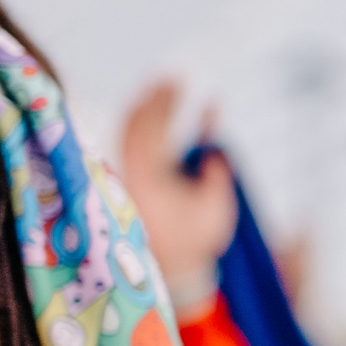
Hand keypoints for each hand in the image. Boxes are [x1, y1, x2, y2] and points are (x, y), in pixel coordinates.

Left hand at [117, 80, 236, 297]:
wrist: (171, 269)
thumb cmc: (195, 242)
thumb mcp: (215, 211)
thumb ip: (215, 178)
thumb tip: (213, 148)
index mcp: (148, 183)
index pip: (150, 133)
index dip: (162, 106)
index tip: (175, 84)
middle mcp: (132, 177)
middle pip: (137, 128)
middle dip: (155, 101)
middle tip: (172, 77)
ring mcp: (129, 177)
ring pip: (130, 134)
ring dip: (147, 107)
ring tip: (165, 84)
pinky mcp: (132, 178)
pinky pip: (133, 143)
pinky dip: (145, 122)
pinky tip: (161, 103)